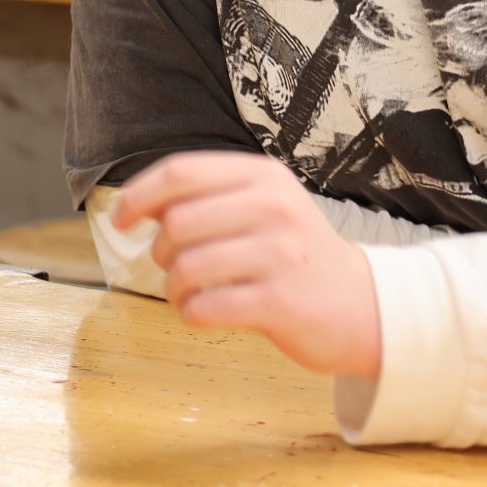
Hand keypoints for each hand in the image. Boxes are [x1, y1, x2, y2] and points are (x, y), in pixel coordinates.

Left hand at [113, 151, 382, 378]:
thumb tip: (134, 202)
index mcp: (263, 176)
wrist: (366, 306)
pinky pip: (204, 307)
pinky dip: (190, 313)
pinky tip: (203, 312)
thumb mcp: (263, 206)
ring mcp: (280, 255)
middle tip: (172, 266)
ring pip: (185, 267)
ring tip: (187, 294)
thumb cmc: (295, 254)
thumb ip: (206, 196)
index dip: (137, 195)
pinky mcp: (280, 302)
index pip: (180, 172)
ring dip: (173, 288)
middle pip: (176, 223)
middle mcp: (273, 208)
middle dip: (159, 251)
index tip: (120, 218)